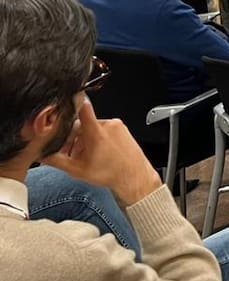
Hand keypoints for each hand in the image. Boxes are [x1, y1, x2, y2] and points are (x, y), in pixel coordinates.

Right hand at [42, 98, 161, 207]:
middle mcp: (108, 125)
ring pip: (93, 127)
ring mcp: (117, 126)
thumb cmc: (110, 174)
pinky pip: (104, 129)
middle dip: (74, 137)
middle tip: (72, 153)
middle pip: (83, 124)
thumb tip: (42, 155)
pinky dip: (97, 138)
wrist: (134, 176)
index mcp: (96, 132)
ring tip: (86, 156)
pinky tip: (97, 152)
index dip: (72, 103)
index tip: (65, 103)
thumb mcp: (77, 170)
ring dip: (85, 139)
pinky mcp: (123, 128)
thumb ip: (57, 160)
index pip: (83, 108)